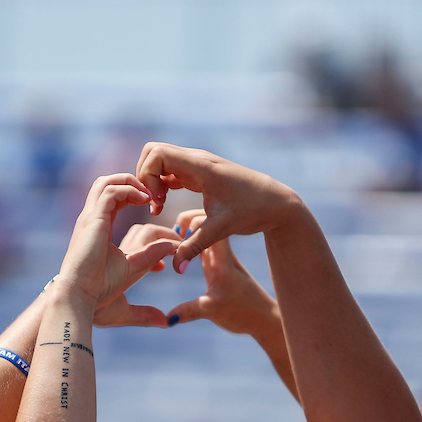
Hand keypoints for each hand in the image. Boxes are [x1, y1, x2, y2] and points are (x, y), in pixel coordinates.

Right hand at [55, 174, 175, 327]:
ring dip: (132, 182)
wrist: (80, 300)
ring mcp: (91, 218)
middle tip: (158, 199)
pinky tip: (145, 200)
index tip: (167, 237)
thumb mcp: (129, 295)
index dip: (142, 211)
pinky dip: (129, 189)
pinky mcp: (93, 219)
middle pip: (109, 186)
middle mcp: (93, 222)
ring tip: (152, 196)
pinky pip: (110, 191)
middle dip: (134, 185)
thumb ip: (146, 308)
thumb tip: (166, 321)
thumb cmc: (98, 300)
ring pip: (108, 182)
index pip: (118, 205)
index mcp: (100, 233)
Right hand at [135, 143, 300, 273]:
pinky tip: (164, 205)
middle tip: (152, 203)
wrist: (276, 203)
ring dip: (153, 181)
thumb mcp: (221, 230)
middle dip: (145, 177)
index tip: (156, 202)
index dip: (147, 176)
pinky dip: (161, 185)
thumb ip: (195, 247)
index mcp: (201, 166)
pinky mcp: (199, 174)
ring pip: (160, 160)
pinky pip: (170, 171)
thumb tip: (177, 269)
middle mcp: (197, 160)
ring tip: (158, 206)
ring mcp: (197, 165)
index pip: (157, 154)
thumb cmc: (253, 211)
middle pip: (153, 152)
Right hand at [166, 209, 278, 333]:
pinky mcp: (217, 266)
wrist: (264, 318)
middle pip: (205, 224)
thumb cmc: (244, 312)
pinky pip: (202, 246)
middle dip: (186, 222)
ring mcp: (219, 258)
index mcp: (222, 259)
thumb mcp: (214, 311)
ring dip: (187, 232)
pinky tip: (179, 247)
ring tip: (168, 238)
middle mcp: (221, 254)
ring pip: (203, 234)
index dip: (191, 223)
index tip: (173, 236)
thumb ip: (190, 311)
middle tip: (167, 234)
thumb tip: (166, 318)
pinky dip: (190, 243)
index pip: (208, 227)